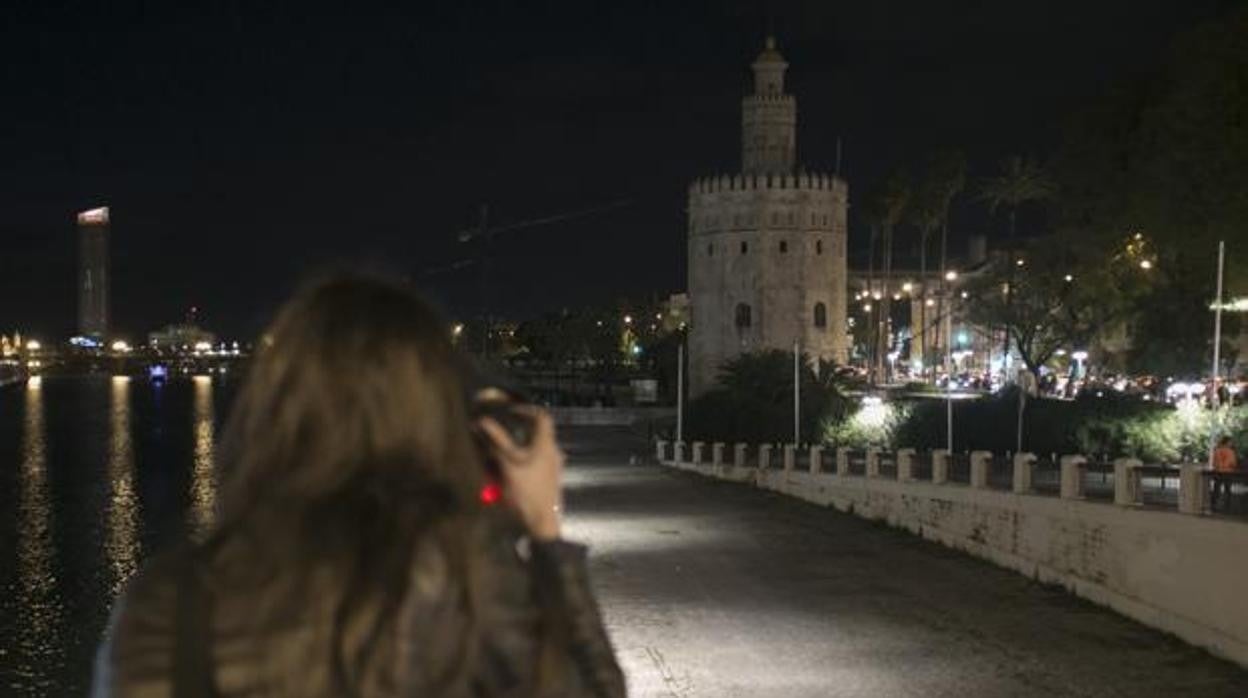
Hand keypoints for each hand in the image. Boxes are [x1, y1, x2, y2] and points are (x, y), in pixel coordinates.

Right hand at [478, 408, 563, 540]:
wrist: (541, 527)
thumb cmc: (526, 493)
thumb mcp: (507, 465)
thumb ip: (496, 442)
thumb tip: (482, 422)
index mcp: (546, 445)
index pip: (542, 417)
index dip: (527, 410)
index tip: (511, 411)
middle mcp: (553, 454)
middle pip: (536, 434)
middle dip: (516, 432)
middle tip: (499, 433)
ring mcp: (552, 469)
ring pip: (533, 451)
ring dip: (515, 450)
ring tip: (497, 456)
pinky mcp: (548, 483)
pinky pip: (533, 466)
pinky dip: (519, 464)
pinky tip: (504, 475)